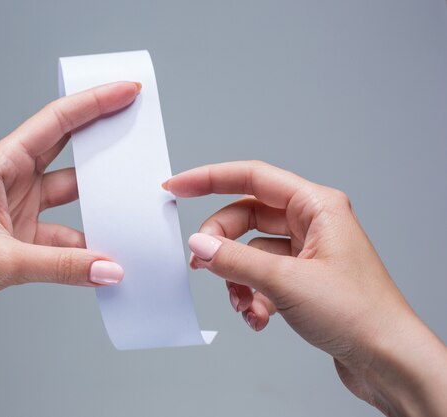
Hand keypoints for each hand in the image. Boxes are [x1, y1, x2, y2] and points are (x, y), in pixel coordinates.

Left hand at [0, 81, 140, 332]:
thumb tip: (109, 268)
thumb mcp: (3, 260)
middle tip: (137, 126)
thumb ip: (61, 266)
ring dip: (99, 199)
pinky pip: (68, 232)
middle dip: (103, 136)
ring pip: (72, 193)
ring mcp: (22, 207)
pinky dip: (87, 243)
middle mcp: (13, 179)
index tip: (126, 93)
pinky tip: (105, 253)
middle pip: (68, 148)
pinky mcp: (26, 235)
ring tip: (131, 198)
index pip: (55, 123)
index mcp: (1, 165)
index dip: (94, 104)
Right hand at [164, 161, 446, 416]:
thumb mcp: (286, 282)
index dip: (210, 179)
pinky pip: (263, 276)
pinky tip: (257, 317)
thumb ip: (235, 259)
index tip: (178, 187)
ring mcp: (308, 251)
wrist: (387, 360)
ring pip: (252, 251)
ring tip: (240, 303)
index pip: (252, 177)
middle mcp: (313, 223)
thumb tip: (199, 245)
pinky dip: (252, 295)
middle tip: (202, 263)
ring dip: (237, 278)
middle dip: (221, 243)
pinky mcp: (304, 278)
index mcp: (316, 206)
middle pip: (246, 217)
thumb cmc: (359, 314)